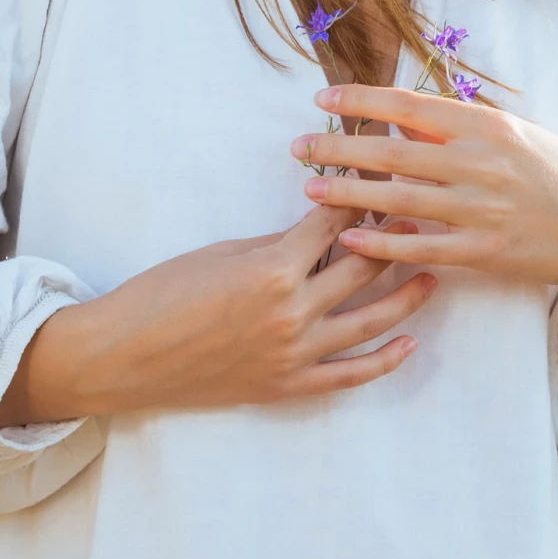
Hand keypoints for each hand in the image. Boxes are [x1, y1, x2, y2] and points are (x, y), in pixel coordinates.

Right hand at [0, 205, 435, 426]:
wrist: (125, 355)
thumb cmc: (164, 293)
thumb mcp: (224, 251)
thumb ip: (280, 242)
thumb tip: (323, 225)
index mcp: (275, 268)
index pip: (335, 221)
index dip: (361, 192)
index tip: (382, 173)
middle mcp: (293, 312)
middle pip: (363, 266)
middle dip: (393, 234)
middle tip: (419, 212)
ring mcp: (294, 353)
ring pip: (371, 320)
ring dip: (406, 294)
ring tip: (432, 270)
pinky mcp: (287, 385)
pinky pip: (349, 374)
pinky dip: (384, 359)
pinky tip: (409, 342)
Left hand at [293, 86, 557, 379]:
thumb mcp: (515, 135)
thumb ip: (459, 127)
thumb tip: (399, 118)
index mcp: (487, 125)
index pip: (409, 105)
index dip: (361, 101)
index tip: (323, 99)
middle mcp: (480, 163)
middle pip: (392, 152)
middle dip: (338, 147)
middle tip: (299, 145)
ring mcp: (480, 210)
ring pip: (397, 200)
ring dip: (347, 194)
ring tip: (310, 187)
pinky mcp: (483, 253)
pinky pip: (419, 247)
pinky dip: (381, 243)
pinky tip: (350, 239)